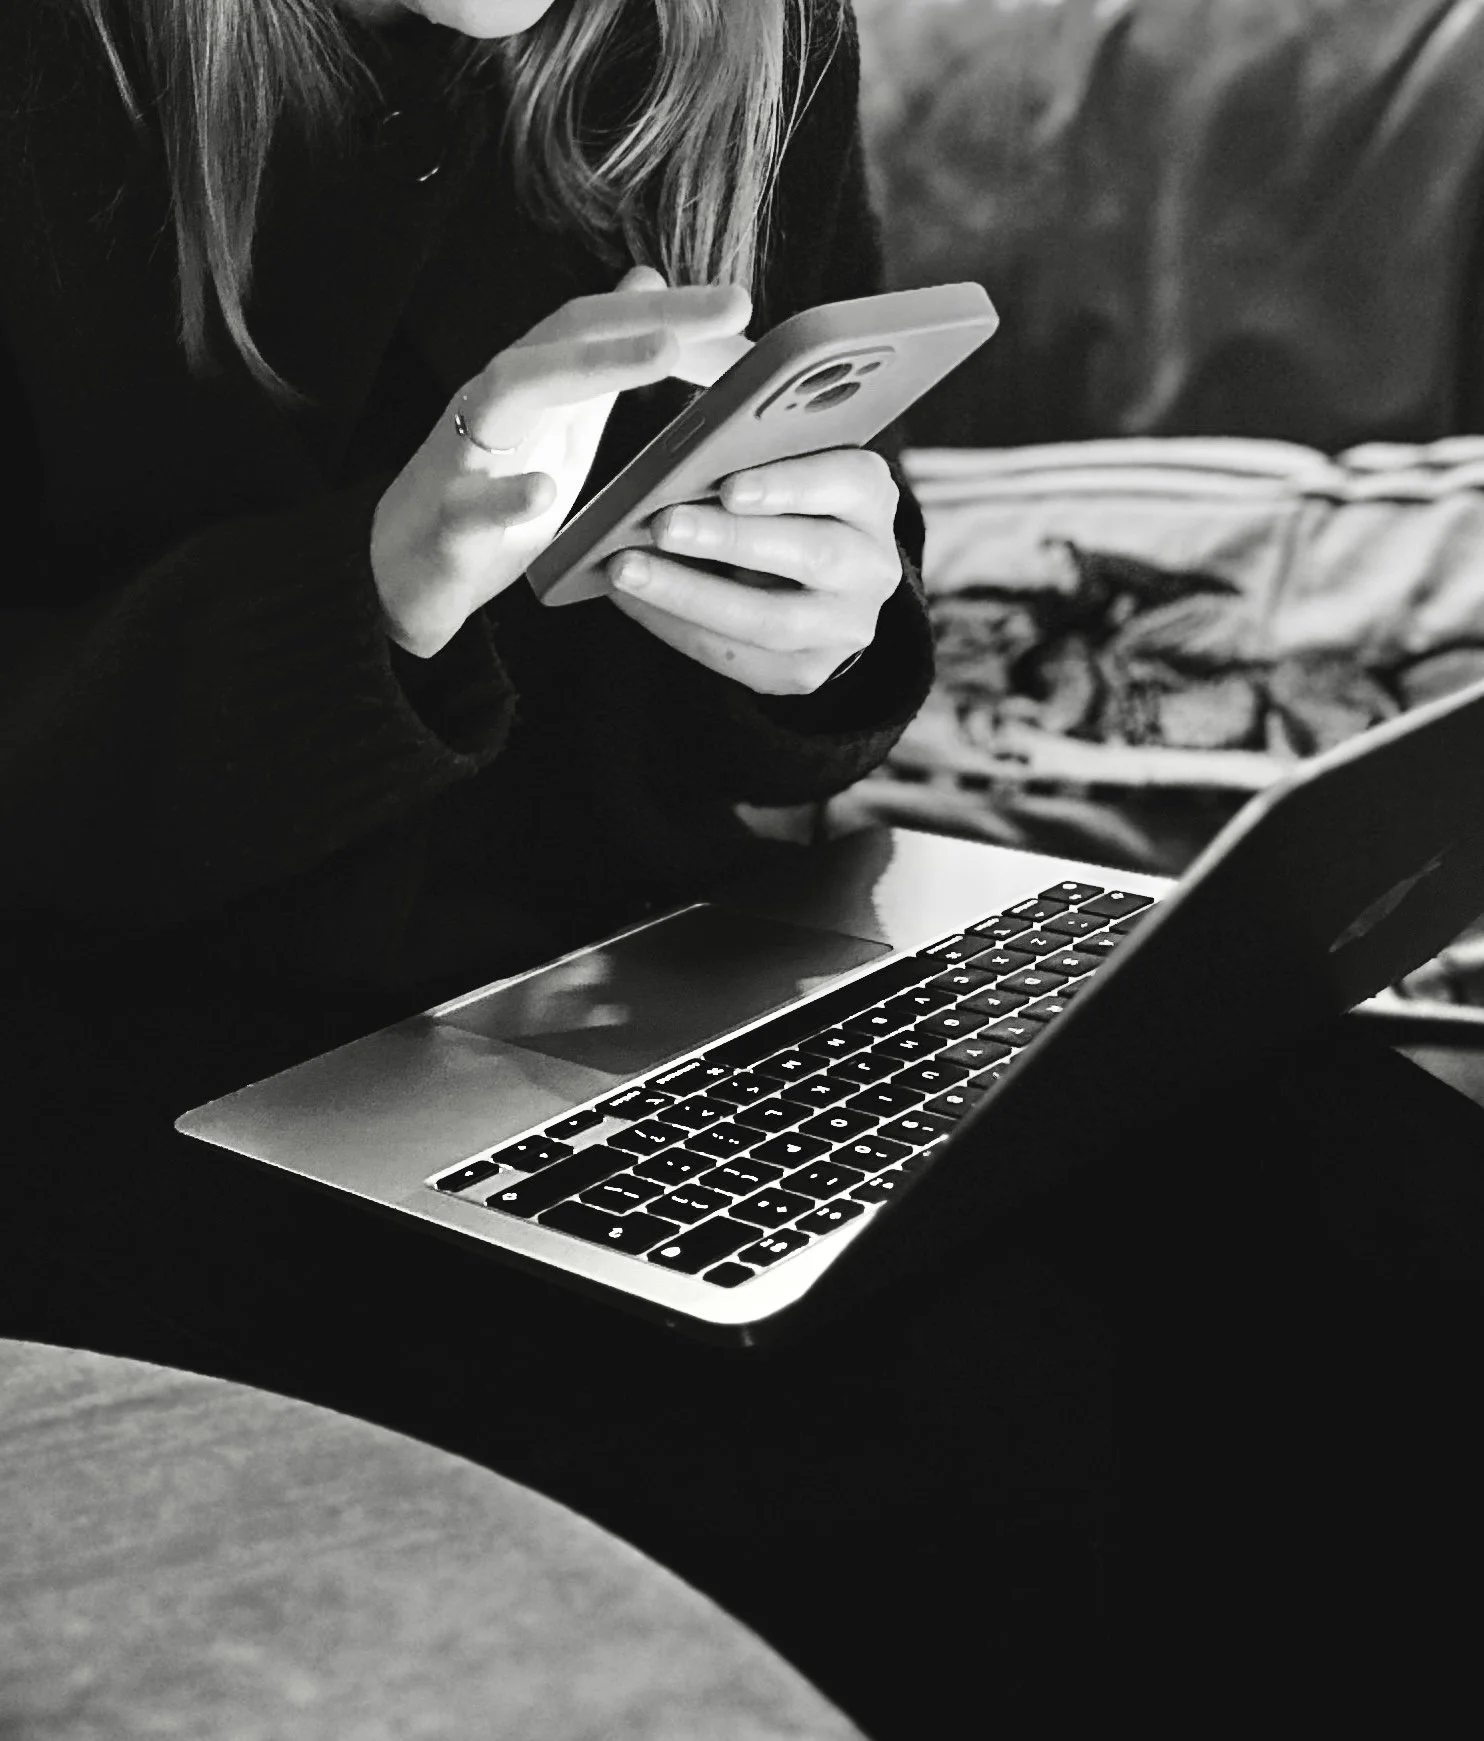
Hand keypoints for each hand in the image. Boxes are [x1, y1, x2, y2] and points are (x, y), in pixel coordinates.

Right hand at [371, 266, 750, 656]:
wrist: (403, 573)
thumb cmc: (485, 495)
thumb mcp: (559, 424)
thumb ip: (602, 362)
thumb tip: (647, 285)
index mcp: (534, 383)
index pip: (601, 324)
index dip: (671, 308)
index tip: (742, 307)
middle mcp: (498, 400)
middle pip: (570, 334)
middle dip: (653, 314)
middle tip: (734, 306)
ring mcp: (466, 455)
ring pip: (513, 388)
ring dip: (590, 366)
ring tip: (664, 353)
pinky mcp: (447, 523)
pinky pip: (469, 504)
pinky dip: (505, 495)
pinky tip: (544, 492)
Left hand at [606, 448, 901, 694]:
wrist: (807, 584)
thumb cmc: (776, 506)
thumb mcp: (775, 470)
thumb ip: (744, 459)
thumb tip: (677, 465)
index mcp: (870, 499)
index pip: (848, 484)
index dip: (790, 485)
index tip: (731, 486)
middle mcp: (871, 567)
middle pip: (813, 555)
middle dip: (730, 539)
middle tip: (663, 524)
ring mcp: (844, 627)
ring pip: (773, 620)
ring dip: (691, 593)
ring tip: (628, 569)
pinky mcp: (806, 671)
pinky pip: (737, 657)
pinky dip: (676, 627)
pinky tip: (634, 601)